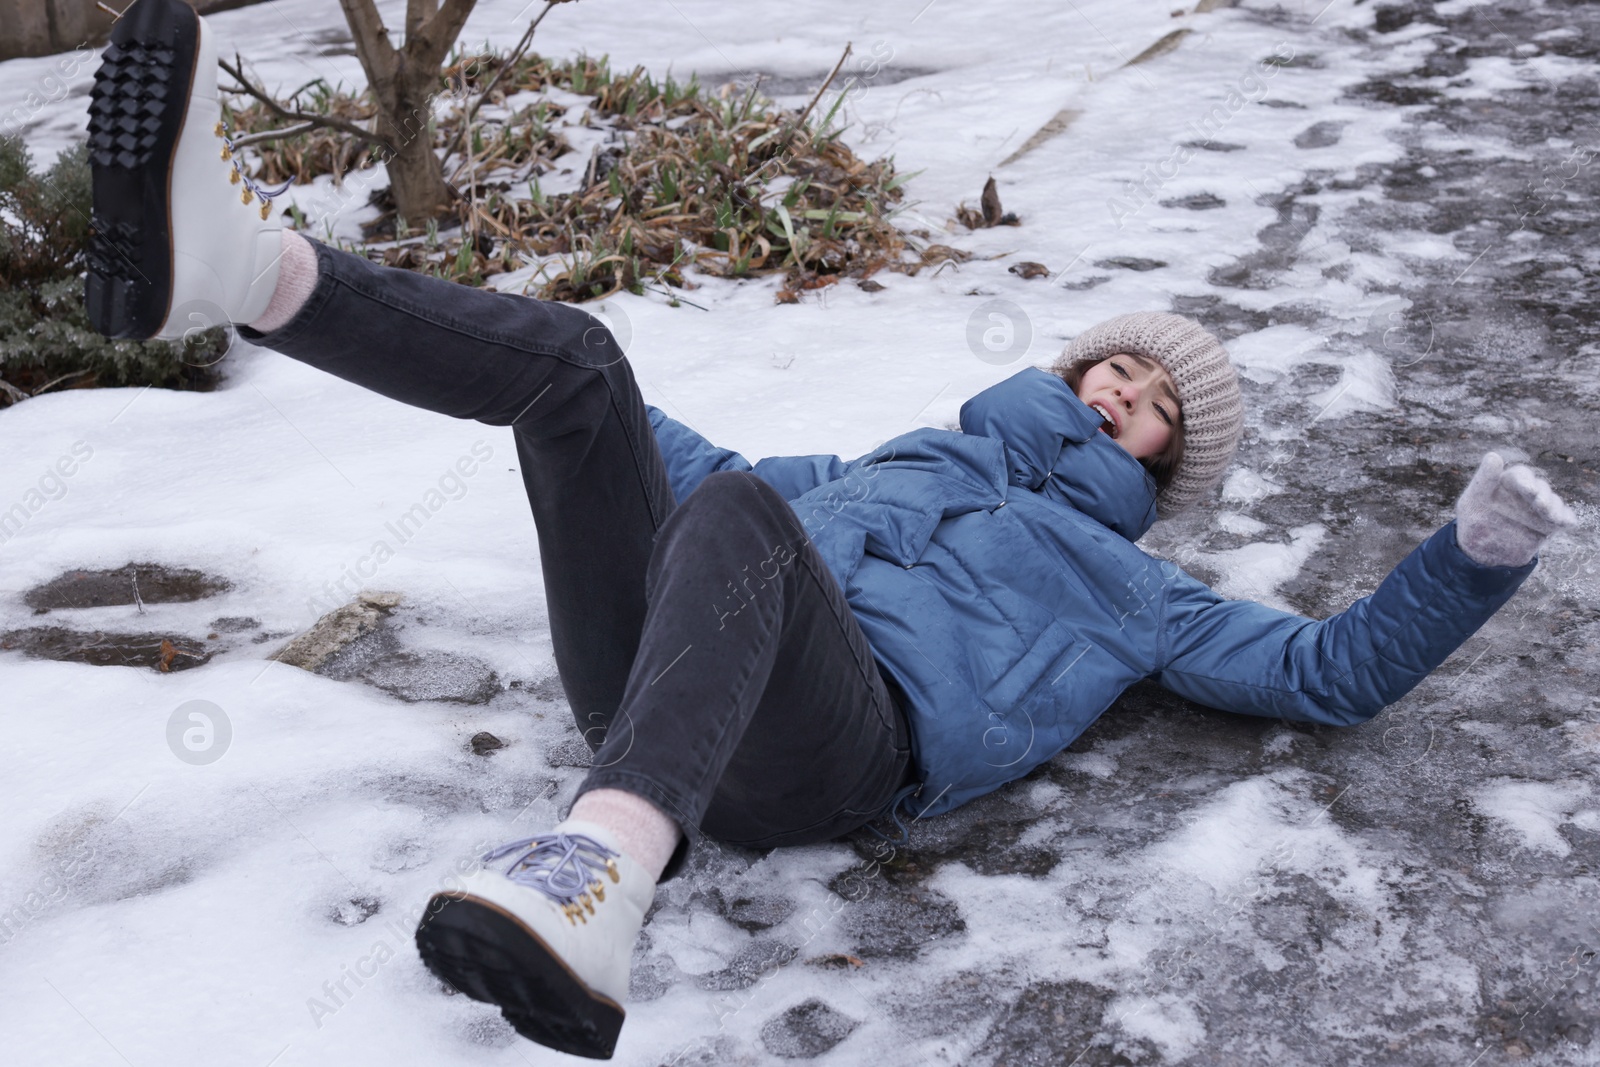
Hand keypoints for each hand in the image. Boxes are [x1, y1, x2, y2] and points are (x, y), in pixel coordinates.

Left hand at [1454, 451, 1578, 566]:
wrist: (1481, 554)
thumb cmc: (1473, 523)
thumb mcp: (1472, 502)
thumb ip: (1484, 480)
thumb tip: (1493, 456)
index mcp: (1508, 484)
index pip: (1520, 475)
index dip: (1525, 481)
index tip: (1528, 489)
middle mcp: (1526, 493)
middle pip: (1540, 488)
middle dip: (1542, 495)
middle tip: (1539, 504)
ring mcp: (1539, 509)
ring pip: (1553, 502)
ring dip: (1554, 507)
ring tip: (1550, 516)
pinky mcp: (1549, 525)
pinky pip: (1563, 518)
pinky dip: (1566, 518)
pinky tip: (1566, 523)